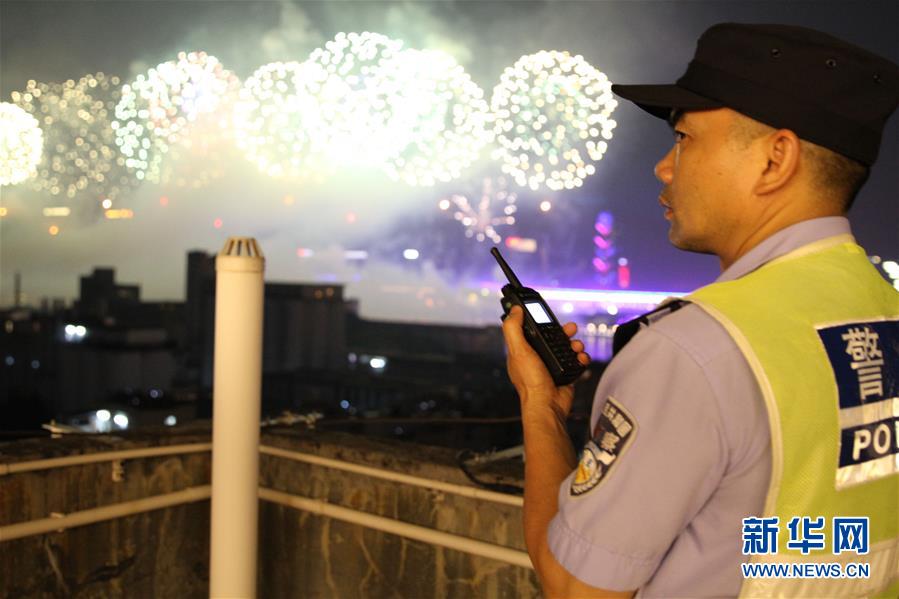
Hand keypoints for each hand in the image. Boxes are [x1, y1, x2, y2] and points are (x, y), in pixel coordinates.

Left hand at [501, 306, 590, 420]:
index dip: (539, 322)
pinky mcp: (565, 373)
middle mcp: (537, 357)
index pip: (530, 331)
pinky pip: (576, 360)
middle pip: (552, 337)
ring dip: (575, 344)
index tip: (547, 314)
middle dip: (563, 331)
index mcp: (523, 351)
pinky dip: (581, 357)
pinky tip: (581, 358)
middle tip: (571, 328)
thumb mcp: (518, 351)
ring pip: (566, 347)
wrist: (548, 405)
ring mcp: (551, 366)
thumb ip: (514, 329)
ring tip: (577, 346)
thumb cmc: (530, 381)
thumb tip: (514, 310)